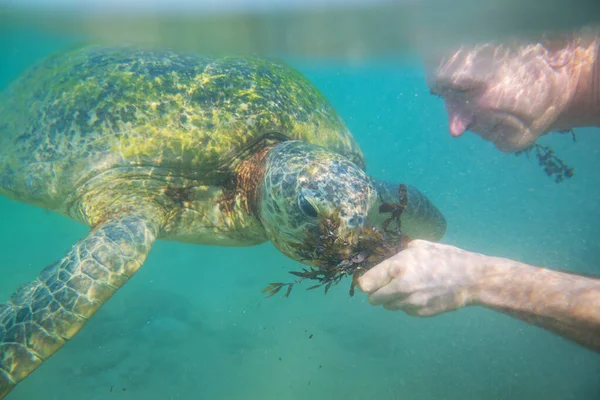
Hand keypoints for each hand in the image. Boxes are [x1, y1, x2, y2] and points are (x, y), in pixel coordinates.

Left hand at [358, 239, 490, 315]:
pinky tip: (419, 294)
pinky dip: (406, 304)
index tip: (369, 281)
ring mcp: (411, 303)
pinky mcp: (420, 313)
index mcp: (397, 267)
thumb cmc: (445, 257)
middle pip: (373, 299)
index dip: (365, 282)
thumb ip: (398, 254)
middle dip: (376, 293)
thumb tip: (385, 261)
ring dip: (391, 299)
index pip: (366, 283)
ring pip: (388, 306)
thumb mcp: (419, 246)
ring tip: (405, 288)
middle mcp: (400, 288)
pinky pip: (404, 310)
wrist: (471, 279)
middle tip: (384, 286)